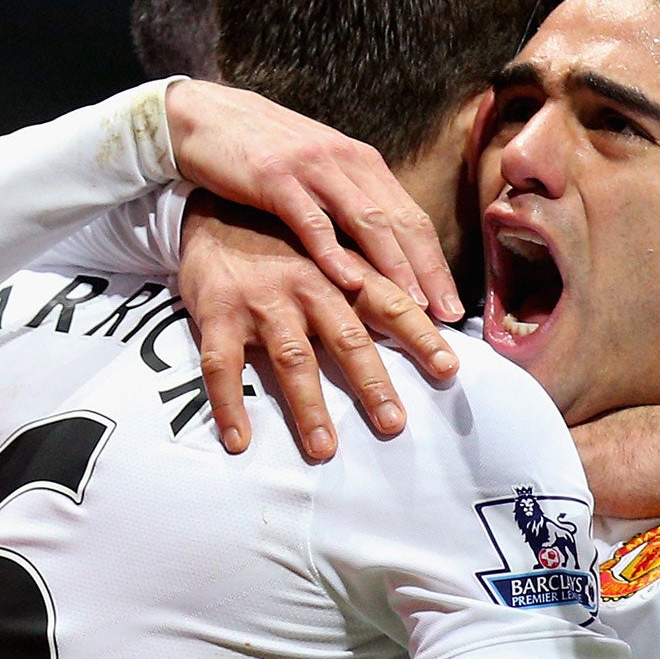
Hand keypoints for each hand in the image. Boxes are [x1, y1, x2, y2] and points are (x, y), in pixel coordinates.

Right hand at [163, 79, 464, 321]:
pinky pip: (312, 221)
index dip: (434, 262)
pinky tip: (349, 281)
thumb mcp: (317, 169)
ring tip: (412, 305)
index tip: (449, 303)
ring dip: (393, 266)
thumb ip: (347, 200)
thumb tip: (378, 248)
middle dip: (427, 271)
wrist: (206, 115)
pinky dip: (333, 252)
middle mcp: (346, 161)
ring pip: (367, 222)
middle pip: (400, 222)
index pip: (411, 217)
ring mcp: (313, 168)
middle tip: (446, 313)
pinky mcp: (276, 178)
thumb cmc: (262, 151)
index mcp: (361, 162)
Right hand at [180, 195, 458, 458]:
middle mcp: (306, 283)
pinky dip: (229, 403)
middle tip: (394, 423)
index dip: (420, 335)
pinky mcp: (216, 313)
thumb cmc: (280, 240)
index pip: (389, 304)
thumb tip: (425, 312)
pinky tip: (239, 440)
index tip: (449, 368)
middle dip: (372, 383)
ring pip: (291, 357)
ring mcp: (261, 300)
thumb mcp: (329, 251)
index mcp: (340, 269)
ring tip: (324, 449)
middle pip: (346, 337)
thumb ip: (366, 282)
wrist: (209, 209)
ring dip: (309, 406)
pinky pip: (222, 365)